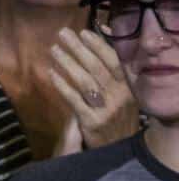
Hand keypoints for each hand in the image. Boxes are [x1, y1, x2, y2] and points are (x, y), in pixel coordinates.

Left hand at [49, 28, 137, 150]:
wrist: (117, 148)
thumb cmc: (116, 115)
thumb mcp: (122, 93)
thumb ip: (113, 69)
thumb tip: (104, 39)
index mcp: (128, 85)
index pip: (114, 60)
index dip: (99, 45)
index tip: (83, 31)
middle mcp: (120, 95)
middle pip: (96, 67)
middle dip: (78, 48)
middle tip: (62, 34)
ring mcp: (106, 109)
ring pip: (85, 80)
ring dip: (67, 62)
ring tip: (54, 50)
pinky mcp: (92, 121)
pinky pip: (74, 99)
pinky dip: (62, 85)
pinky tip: (52, 73)